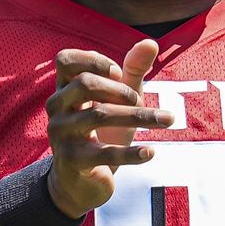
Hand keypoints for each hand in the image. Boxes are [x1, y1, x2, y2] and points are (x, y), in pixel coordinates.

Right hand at [45, 40, 171, 217]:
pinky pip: (105, 153)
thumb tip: (150, 42)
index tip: (119, 72)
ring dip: (139, 116)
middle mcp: (57, 110)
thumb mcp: (118, 101)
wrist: (83, 183)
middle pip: (84, 84)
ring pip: (99, 115)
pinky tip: (152, 152)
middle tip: (138, 101)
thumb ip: (132, 72)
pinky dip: (132, 152)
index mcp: (64, 90)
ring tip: (167, 120)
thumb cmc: (101, 134)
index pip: (64, 60)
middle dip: (121, 89)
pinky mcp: (73, 162)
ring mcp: (61, 135)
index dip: (93, 60)